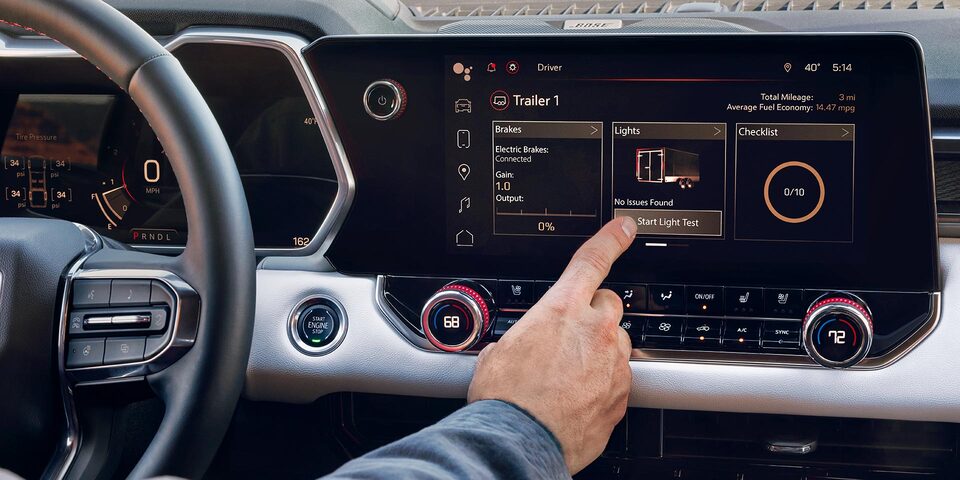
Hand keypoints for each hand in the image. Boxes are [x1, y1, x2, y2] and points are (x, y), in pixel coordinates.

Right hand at [467, 217, 636, 474]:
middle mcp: (595, 330)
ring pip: (616, 344)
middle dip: (594, 315)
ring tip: (568, 377)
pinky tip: (578, 399)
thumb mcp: (496, 353)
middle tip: (569, 340)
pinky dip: (603, 384)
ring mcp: (613, 363)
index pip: (593, 260)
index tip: (625, 227)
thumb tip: (512, 347)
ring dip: (599, 353)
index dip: (611, 239)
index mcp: (561, 308)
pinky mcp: (622, 395)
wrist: (519, 441)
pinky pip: (619, 379)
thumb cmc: (504, 399)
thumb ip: (518, 338)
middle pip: (609, 305)